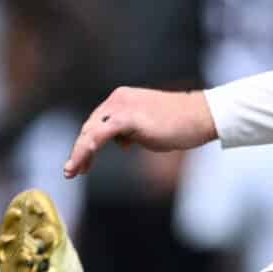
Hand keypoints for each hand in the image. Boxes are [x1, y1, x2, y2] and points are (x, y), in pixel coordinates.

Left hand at [64, 87, 216, 177]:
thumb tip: (121, 142)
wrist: (201, 116)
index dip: (86, 143)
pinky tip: (83, 160)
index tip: (82, 163)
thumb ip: (132, 132)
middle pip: (90, 127)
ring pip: (91, 131)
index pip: (96, 122)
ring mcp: (122, 107)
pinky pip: (101, 134)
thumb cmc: (180, 123)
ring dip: (80, 153)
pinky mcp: (128, 118)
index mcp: (121, 99)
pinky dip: (89, 147)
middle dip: (79, 151)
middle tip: (71, 172)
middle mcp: (117, 100)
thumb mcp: (149, 128)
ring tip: (73, 171)